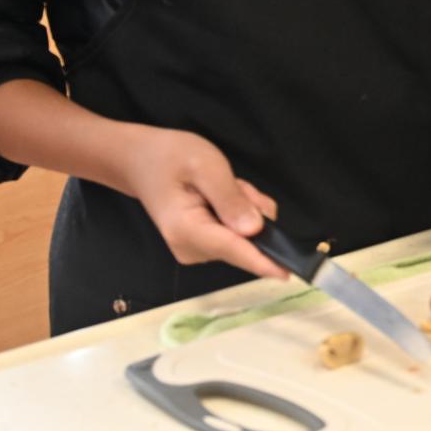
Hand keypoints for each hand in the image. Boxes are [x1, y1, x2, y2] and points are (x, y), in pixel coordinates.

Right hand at [114, 127, 283, 281]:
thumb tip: (255, 230)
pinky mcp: (203, 246)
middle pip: (247, 240)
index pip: (235, 250)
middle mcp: (192, 249)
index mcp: (188, 231)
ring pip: (246, 234)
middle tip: (231, 184)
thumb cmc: (171, 157)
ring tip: (221, 186)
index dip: (265, 262)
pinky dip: (238, 211)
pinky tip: (221, 194)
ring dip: (244, 207)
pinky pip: (238, 231)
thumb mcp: (205, 166)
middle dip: (250, 210)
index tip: (289, 274)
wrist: (142, 160)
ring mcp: (197, 250)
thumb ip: (231, 199)